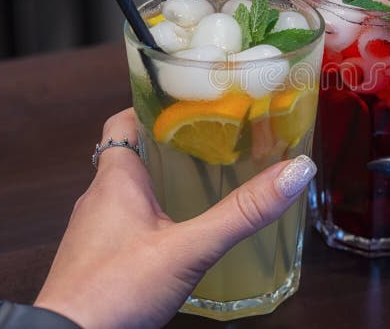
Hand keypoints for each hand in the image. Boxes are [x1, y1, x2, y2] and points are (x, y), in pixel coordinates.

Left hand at [33, 109, 315, 327]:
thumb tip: (295, 172)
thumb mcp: (189, 247)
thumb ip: (241, 212)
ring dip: (161, 182)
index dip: (151, 106)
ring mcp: (95, 232)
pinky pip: (125, 224)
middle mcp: (99, 199)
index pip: (123, 121)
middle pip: (131, 154)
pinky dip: (152, 217)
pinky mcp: (97, 260)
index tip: (186, 100)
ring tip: (204, 181)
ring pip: (128, 192)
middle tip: (211, 139)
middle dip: (169, 145)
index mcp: (115, 179)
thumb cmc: (116, 289)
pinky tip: (179, 233)